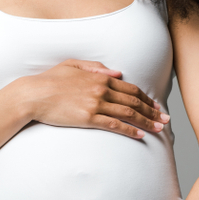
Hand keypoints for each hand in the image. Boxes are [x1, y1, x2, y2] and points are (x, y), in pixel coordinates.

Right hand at [24, 59, 168, 138]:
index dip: (146, 98)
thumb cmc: (49, 80)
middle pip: (134, 101)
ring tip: (158, 129)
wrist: (33, 94)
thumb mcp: (72, 65)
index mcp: (100, 77)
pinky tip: (140, 135)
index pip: (130, 88)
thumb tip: (117, 73)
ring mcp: (95, 104)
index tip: (156, 105)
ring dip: (146, 121)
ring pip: (128, 113)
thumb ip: (96, 67)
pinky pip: (114, 124)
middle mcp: (101, 89)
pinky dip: (130, 130)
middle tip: (165, 119)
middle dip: (152, 111)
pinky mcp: (88, 118)